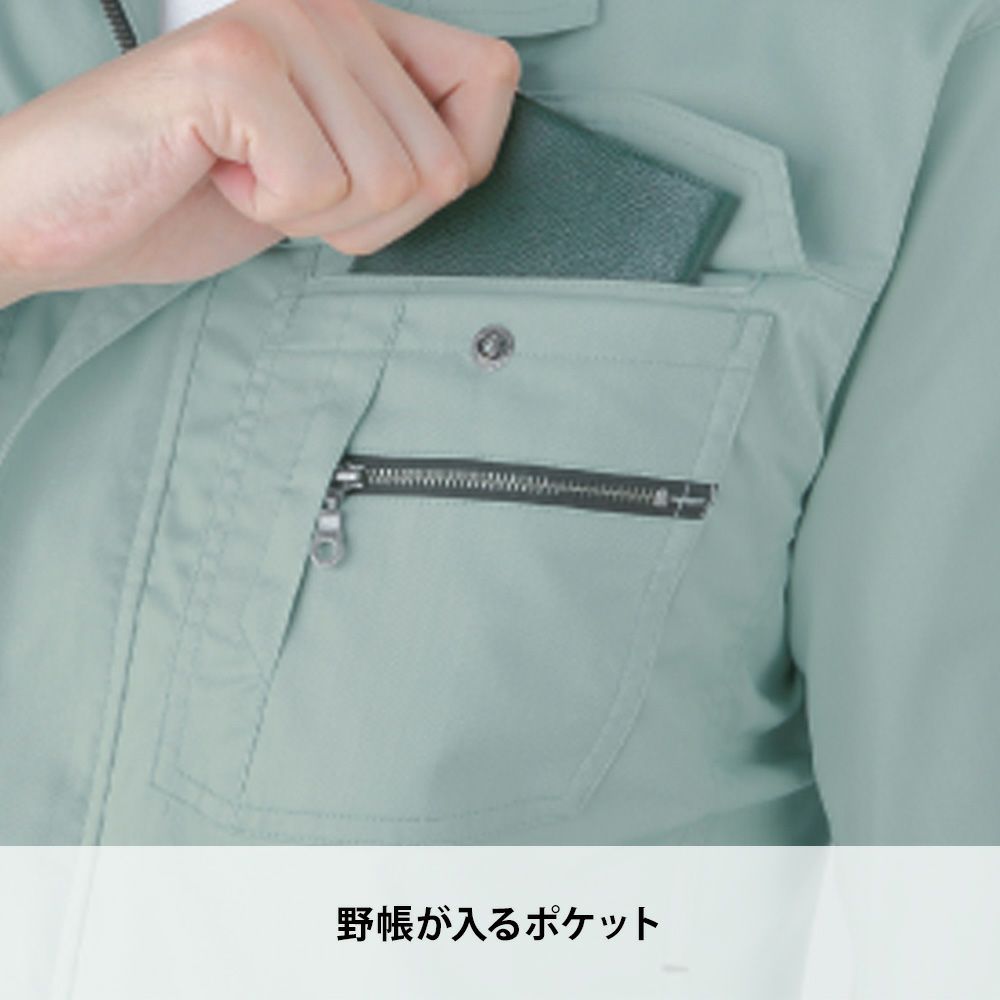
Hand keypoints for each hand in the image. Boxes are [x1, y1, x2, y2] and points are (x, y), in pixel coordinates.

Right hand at [0, 0, 520, 305]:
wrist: (60, 211)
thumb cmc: (190, 195)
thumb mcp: (325, 177)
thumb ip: (399, 148)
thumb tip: (469, 157)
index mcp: (356, 22)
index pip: (492, 79)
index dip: (452, 163)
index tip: (367, 185)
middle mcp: (327, 3)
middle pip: (444, 161)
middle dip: (369, 217)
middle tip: (287, 189)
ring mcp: (280, 22)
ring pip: (390, 179)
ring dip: (319, 217)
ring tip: (250, 178)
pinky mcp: (233, 61)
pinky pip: (319, 185)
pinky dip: (271, 214)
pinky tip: (220, 175)